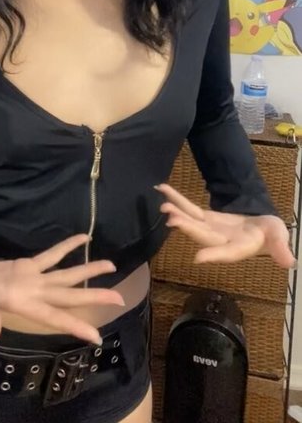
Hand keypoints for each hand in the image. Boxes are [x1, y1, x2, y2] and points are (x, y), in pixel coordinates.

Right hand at [0, 234, 123, 346]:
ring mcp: (33, 279)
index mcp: (23, 304)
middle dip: (93, 297)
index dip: (76, 326)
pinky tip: (83, 239)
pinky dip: (67, 247)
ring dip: (88, 271)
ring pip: (66, 275)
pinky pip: (51, 255)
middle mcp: (34, 293)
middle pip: (69, 296)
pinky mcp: (27, 266)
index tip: (97, 336)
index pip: (54, 317)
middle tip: (119, 299)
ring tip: (111, 266)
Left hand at [156, 183, 294, 267]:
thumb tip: (290, 262)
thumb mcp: (279, 237)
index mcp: (239, 248)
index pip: (226, 253)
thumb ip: (280, 248)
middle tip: (172, 219)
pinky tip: (162, 189)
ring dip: (179, 213)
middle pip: (203, 235)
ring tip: (164, 206)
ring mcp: (211, 229)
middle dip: (188, 228)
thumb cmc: (272, 234)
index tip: (198, 258)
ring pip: (192, 221)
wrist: (262, 227)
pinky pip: (189, 208)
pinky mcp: (206, 218)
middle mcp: (220, 241)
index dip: (214, 255)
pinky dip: (177, 199)